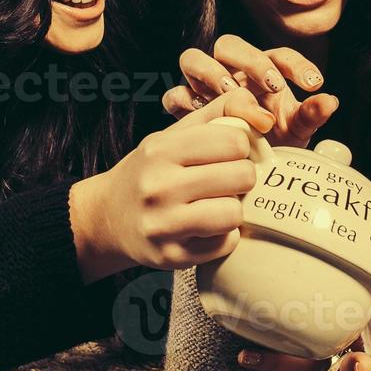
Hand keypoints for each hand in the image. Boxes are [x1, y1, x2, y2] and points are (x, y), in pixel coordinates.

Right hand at [71, 87, 274, 277]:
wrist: (107, 217)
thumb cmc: (150, 171)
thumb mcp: (172, 135)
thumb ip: (218, 113)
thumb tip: (263, 115)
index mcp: (160, 150)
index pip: (234, 141)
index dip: (241, 147)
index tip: (229, 154)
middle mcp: (158, 187)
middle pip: (241, 176)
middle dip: (242, 177)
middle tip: (227, 181)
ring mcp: (163, 225)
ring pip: (234, 213)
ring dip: (234, 209)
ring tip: (217, 204)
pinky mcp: (171, 256)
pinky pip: (226, 244)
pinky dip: (224, 236)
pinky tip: (206, 227)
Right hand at [161, 34, 338, 147]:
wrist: (240, 175)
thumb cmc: (273, 146)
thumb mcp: (295, 133)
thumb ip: (310, 116)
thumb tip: (330, 101)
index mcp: (264, 72)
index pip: (279, 55)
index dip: (297, 65)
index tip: (314, 84)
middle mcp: (232, 72)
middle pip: (229, 45)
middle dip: (250, 61)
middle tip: (271, 85)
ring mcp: (203, 88)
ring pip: (193, 59)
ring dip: (210, 72)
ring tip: (227, 92)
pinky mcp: (184, 109)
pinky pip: (175, 95)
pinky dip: (185, 101)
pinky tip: (203, 116)